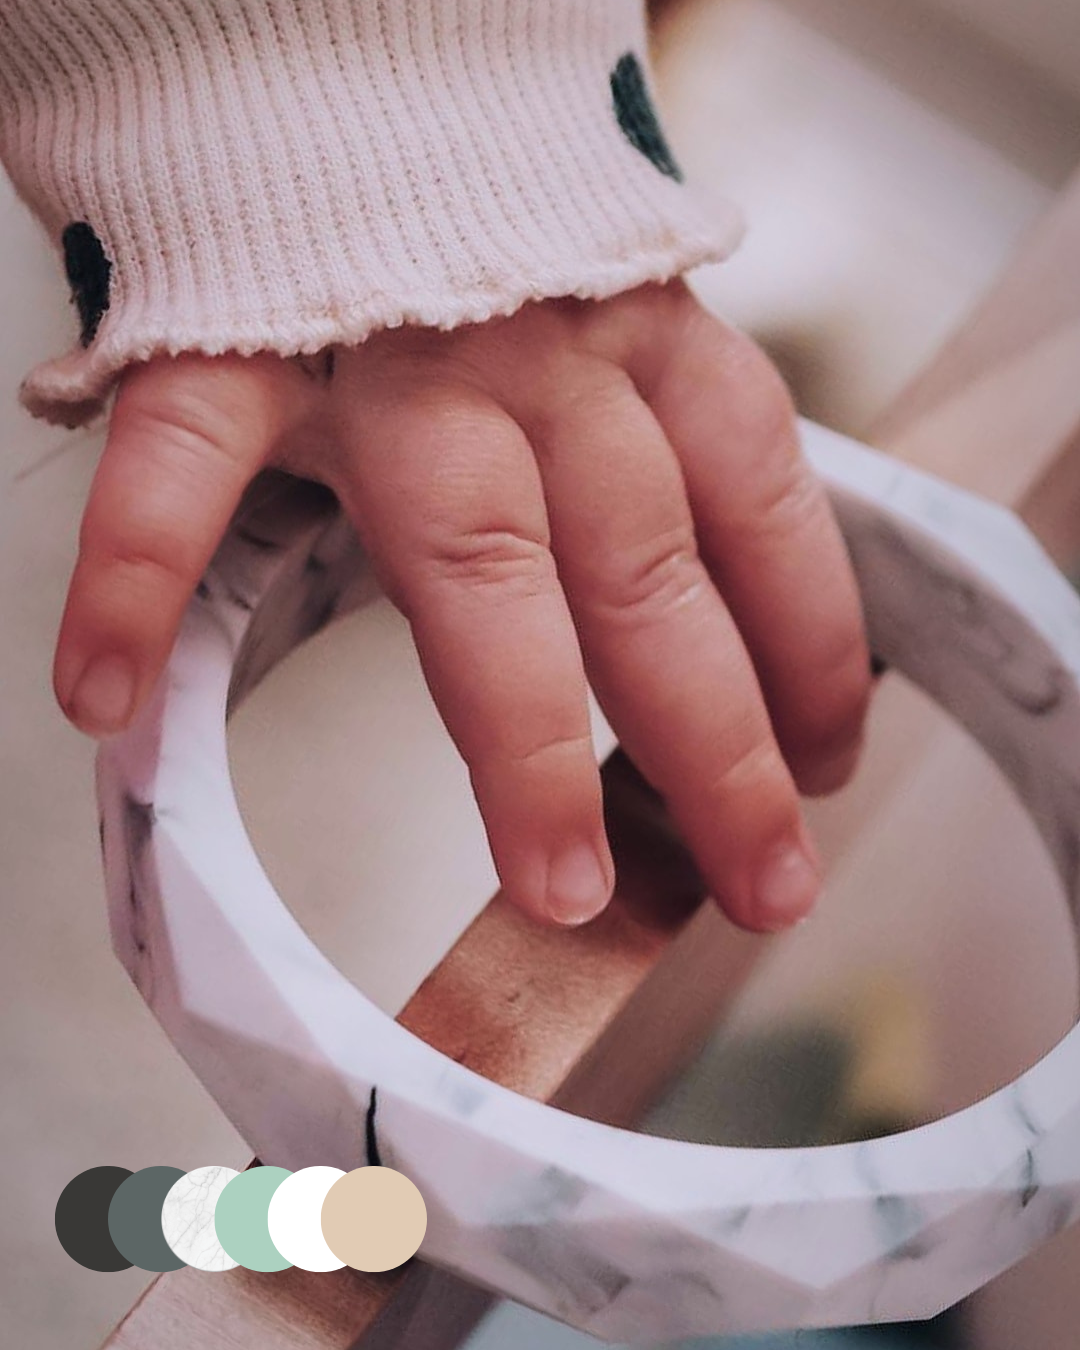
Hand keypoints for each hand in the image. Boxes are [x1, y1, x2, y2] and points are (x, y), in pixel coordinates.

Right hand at [54, 279, 869, 930]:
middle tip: (762, 880)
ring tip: (551, 877)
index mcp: (633, 333)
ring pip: (471, 552)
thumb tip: (695, 602)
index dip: (806, 643)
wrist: (309, 42)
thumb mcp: (589, 301)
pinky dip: (135, 580)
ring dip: (516, 735)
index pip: (756, 503)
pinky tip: (109, 696)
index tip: (822, 761)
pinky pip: (180, 466)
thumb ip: (640, 435)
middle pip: (643, 569)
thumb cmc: (456, 206)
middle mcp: (535, 349)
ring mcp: (380, 349)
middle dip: (713, 743)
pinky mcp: (224, 337)